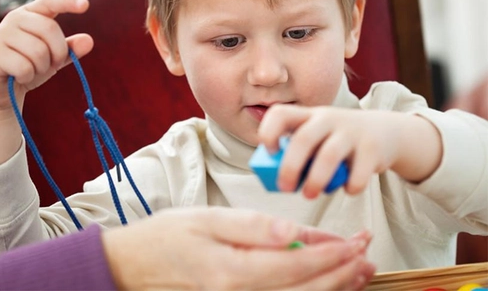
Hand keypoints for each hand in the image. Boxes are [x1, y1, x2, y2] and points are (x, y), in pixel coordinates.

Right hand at [0, 0, 92, 109]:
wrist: (0, 88)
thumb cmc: (28, 66)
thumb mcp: (53, 57)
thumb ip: (70, 49)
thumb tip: (88, 41)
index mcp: (31, 13)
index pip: (50, 1)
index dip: (68, 1)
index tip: (85, 5)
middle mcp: (15, 18)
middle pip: (50, 29)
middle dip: (57, 53)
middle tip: (50, 64)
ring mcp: (2, 35)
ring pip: (38, 51)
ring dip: (41, 68)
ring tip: (30, 70)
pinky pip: (24, 67)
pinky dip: (27, 77)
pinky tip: (18, 76)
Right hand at [102, 207, 374, 290]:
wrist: (135, 266)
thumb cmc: (166, 237)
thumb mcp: (206, 219)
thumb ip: (252, 226)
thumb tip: (295, 232)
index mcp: (232, 272)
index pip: (294, 266)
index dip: (330, 254)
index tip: (355, 241)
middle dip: (341, 272)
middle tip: (366, 253)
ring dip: (333, 288)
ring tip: (359, 270)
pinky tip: (326, 284)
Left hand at [258, 105, 441, 197]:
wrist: (385, 131)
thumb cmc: (338, 140)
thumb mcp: (318, 136)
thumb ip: (300, 152)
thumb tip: (277, 180)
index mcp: (308, 115)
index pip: (281, 113)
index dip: (269, 131)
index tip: (270, 151)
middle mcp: (328, 119)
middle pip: (303, 139)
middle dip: (290, 167)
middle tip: (285, 188)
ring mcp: (351, 131)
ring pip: (328, 156)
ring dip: (315, 180)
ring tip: (309, 195)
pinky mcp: (372, 148)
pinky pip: (357, 173)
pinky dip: (349, 187)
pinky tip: (346, 189)